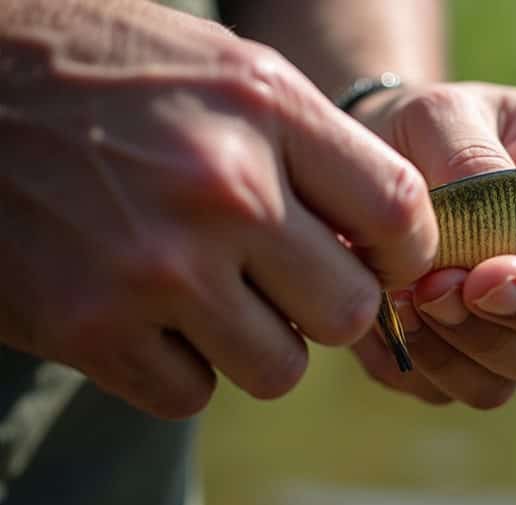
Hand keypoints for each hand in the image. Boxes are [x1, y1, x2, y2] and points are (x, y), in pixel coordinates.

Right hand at [0, 1, 436, 417]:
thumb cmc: (107, 76)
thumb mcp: (227, 75)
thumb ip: (312, 152)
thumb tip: (387, 243)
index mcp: (265, 110)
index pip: (398, 213)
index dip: (405, 252)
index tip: (380, 259)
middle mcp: (221, 189)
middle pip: (350, 311)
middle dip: (327, 305)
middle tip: (285, 280)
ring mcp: (154, 267)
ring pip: (279, 370)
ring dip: (257, 345)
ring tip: (212, 295)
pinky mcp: (88, 328)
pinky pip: (191, 395)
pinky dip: (181, 369)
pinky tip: (151, 316)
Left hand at [349, 82, 515, 407]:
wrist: (373, 167)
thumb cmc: (427, 128)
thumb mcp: (445, 116)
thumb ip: (476, 162)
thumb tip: (499, 238)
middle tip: (479, 279)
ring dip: (486, 337)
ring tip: (425, 290)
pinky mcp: (480, 358)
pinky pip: (479, 388)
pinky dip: (440, 363)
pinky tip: (402, 316)